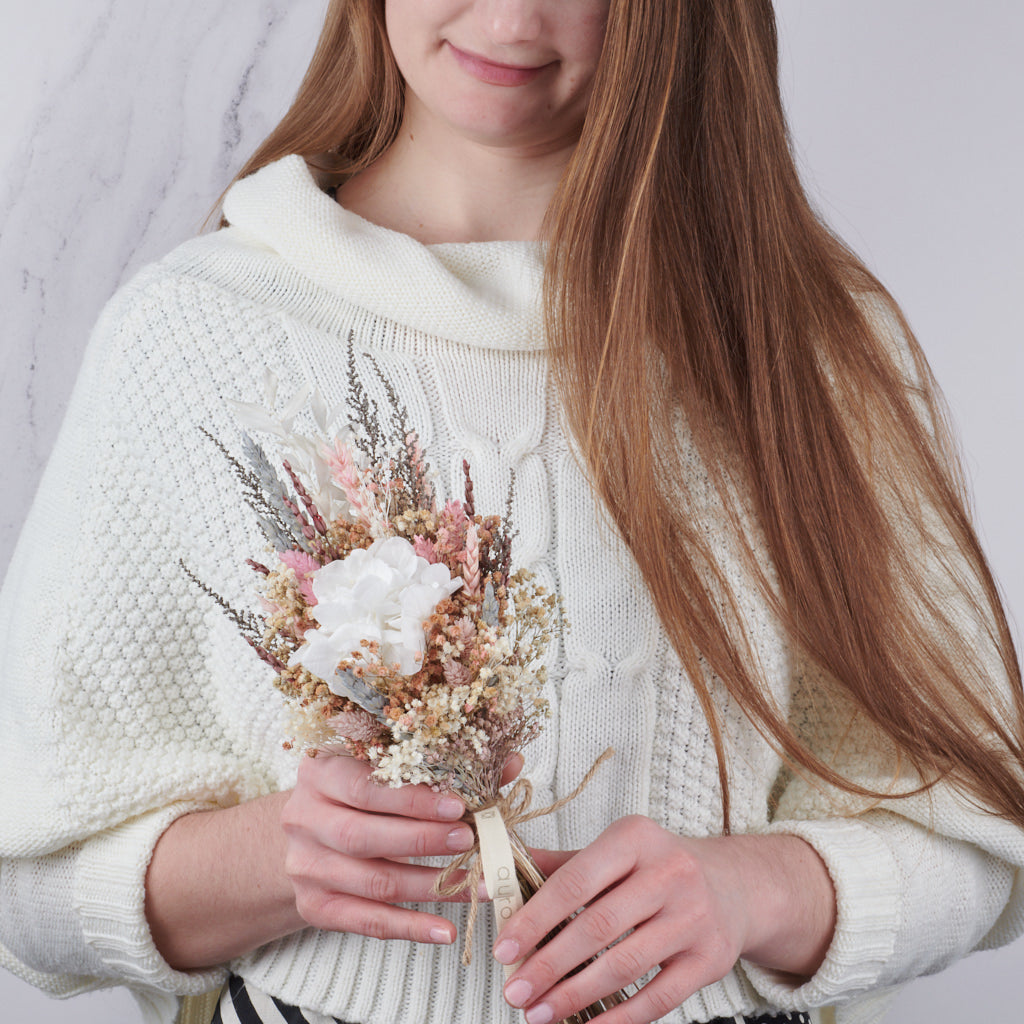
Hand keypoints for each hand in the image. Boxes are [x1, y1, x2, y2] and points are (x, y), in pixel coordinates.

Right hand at [281, 752, 523, 944]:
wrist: (306, 830)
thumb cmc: (358, 790)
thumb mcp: (384, 768)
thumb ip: (443, 766)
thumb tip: (510, 763)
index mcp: (320, 773)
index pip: (366, 788)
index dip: (413, 799)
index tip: (458, 805)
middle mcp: (304, 819)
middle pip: (365, 837)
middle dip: (423, 840)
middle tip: (471, 838)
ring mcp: (306, 867)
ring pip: (373, 882)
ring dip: (430, 886)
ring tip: (476, 883)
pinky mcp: (315, 907)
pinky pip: (367, 923)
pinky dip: (410, 928)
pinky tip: (446, 930)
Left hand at [492, 817, 835, 1023]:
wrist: (734, 884)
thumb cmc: (656, 866)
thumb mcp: (613, 851)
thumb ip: (556, 866)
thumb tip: (489, 882)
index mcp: (635, 837)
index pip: (576, 880)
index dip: (536, 917)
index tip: (504, 948)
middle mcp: (670, 872)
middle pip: (597, 927)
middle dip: (548, 965)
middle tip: (514, 991)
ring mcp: (694, 917)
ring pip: (624, 965)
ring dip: (575, 996)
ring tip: (539, 1012)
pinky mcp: (710, 959)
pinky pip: (658, 998)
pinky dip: (619, 1019)